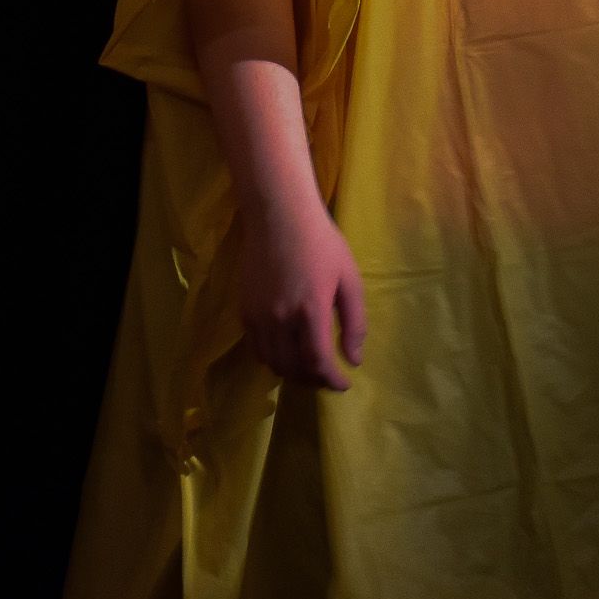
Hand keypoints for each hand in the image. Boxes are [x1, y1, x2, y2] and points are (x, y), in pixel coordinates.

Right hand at [239, 193, 366, 389]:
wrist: (279, 215)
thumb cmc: (321, 243)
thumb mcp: (350, 278)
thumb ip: (354, 323)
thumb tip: (354, 360)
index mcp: (311, 311)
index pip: (318, 363)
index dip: (331, 380)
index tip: (344, 383)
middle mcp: (280, 319)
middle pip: (294, 369)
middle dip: (314, 380)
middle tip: (328, 376)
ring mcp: (258, 316)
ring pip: (273, 363)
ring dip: (293, 373)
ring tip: (309, 368)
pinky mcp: (244, 310)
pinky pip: (256, 349)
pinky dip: (273, 359)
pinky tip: (287, 352)